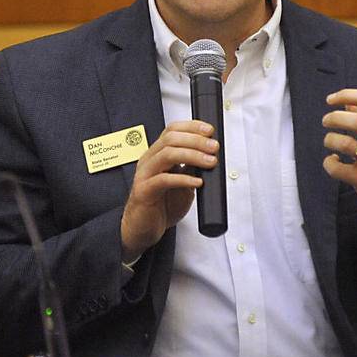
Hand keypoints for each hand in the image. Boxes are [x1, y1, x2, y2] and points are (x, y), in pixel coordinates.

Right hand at [120, 120, 218, 260]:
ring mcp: (144, 175)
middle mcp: (149, 160)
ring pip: (167, 154)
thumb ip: (191, 169)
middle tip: (213, 147)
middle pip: (171, 138)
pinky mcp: (143, 191)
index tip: (209, 130)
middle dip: (196, 140)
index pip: (171, 130)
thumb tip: (209, 156)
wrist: (143, 229)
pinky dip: (183, 179)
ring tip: (209, 161)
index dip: (191, 126)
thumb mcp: (182, 183)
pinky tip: (197, 182)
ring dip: (192, 155)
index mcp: (157, 154)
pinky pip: (164, 180)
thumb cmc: (161, 206)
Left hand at [322, 89, 356, 229]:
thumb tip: (347, 102)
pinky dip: (329, 163)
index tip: (331, 99)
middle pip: (355, 120)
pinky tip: (333, 161)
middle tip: (326, 121)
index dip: (345, 94)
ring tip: (330, 141)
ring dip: (330, 139)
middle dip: (333, 117)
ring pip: (343, 143)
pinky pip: (336, 168)